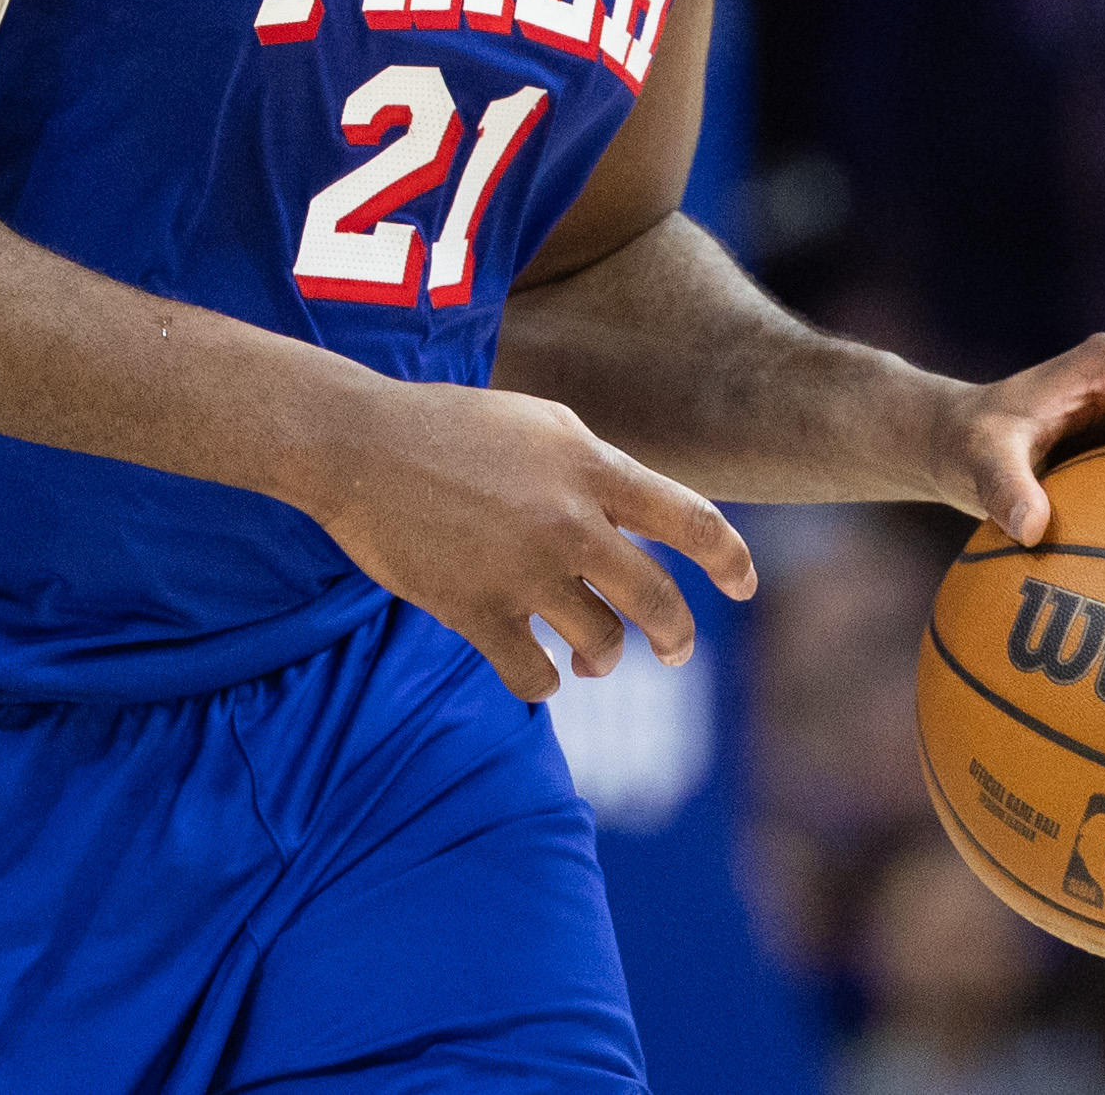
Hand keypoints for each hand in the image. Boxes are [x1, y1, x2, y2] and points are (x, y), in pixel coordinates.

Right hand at [297, 377, 758, 701]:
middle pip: (659, 601)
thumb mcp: (540, 423)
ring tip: (589, 654)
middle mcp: (571, 522)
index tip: (744, 587)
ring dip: (601, 656)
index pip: (693, 520)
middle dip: (676, 637)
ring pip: (601, 644)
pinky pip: (534, 676)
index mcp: (592, 466)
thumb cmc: (449, 425)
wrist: (359, 444)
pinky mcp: (476, 611)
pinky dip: (544, 682)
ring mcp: (525, 571)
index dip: (731, 559)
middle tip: (674, 652)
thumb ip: (596, 467)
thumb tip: (639, 516)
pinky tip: (540, 671)